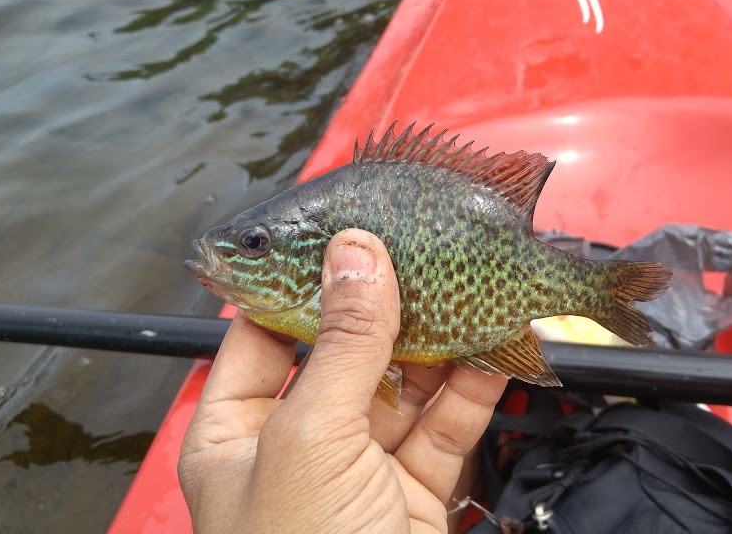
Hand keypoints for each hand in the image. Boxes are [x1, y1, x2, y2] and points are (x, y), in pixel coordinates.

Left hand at [178, 228, 509, 532]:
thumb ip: (343, 345)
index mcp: (234, 434)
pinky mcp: (412, 495)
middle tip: (422, 253)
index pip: (261, 334)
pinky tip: (497, 346)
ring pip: (402, 386)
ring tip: (471, 288)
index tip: (342, 235)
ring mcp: (356, 471)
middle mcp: (293, 447)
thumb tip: (358, 257)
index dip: (301, 283)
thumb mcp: (311, 440)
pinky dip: (473, 389)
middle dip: (385, 307)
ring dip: (439, 342)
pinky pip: (445, 427)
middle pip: (342, 353)